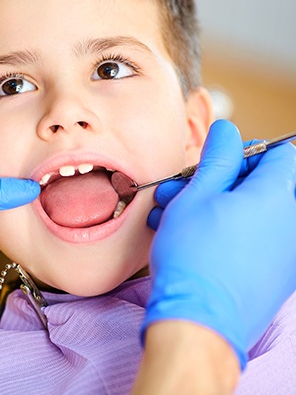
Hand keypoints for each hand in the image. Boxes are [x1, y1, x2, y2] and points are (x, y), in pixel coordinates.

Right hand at [143, 119, 295, 367]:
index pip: (279, 153)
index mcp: (281, 194)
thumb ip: (218, 158)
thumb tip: (228, 130)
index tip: (213, 166)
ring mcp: (287, 250)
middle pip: (260, 183)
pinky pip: (251, 236)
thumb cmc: (194, 254)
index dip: (242, 154)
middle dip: (214, 181)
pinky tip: (185, 234)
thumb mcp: (198, 194)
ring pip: (248, 211)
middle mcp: (294, 222)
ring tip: (168, 213)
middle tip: (179, 188)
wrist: (198, 322)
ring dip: (209, 205)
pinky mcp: (276, 273)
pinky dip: (222, 228)